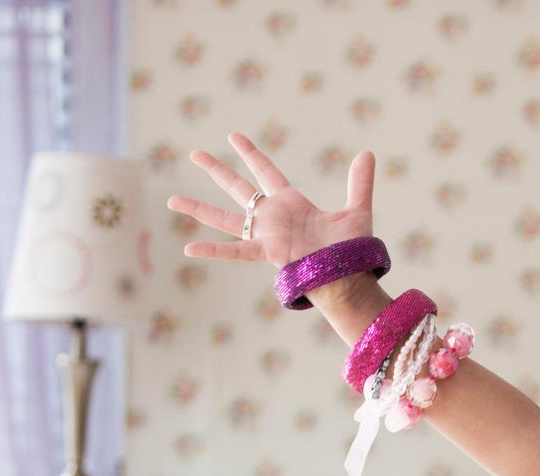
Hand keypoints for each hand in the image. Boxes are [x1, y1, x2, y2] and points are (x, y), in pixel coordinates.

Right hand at [166, 132, 374, 269]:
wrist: (349, 276)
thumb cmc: (352, 249)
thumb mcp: (357, 209)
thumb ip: (360, 182)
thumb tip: (368, 153)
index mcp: (290, 202)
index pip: (265, 170)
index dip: (249, 153)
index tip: (232, 136)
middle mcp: (272, 216)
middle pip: (237, 187)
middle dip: (216, 170)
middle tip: (194, 154)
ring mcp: (265, 234)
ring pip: (225, 218)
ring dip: (198, 209)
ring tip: (172, 201)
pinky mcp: (266, 252)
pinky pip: (234, 250)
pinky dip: (213, 250)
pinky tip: (188, 248)